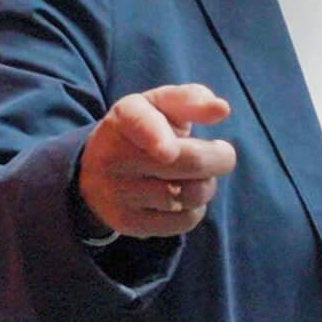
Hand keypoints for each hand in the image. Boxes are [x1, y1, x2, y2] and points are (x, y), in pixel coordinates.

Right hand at [76, 84, 236, 238]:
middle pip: (188, 163)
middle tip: (221, 154)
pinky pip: (182, 221)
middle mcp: (114, 154)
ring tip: (195, 176)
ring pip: (189, 194)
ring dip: (206, 186)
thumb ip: (192, 99)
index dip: (156, 137)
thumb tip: (221, 108)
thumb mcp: (163, 106)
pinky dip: (194, 210)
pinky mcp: (126, 222)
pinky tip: (182, 197)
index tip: (169, 151)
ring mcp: (116, 191)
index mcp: (125, 116)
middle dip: (219, 159)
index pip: (138, 123)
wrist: (100, 171)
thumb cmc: (149, 128)